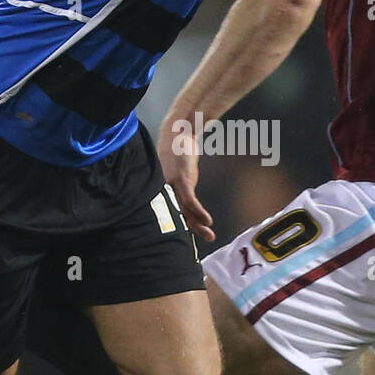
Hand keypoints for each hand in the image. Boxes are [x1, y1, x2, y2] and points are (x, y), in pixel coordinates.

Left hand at [157, 118, 215, 242]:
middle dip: (191, 229)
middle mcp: (166, 190)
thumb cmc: (178, 152)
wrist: (178, 132)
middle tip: (202, 242)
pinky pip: (190, 200)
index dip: (182, 225)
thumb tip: (187, 198)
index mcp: (165, 191)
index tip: (192, 236)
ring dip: (198, 225)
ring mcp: (173, 185)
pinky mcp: (181, 179)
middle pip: (178, 214)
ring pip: (185, 210)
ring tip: (210, 235)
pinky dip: (199, 211)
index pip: (173, 212)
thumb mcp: (180, 172)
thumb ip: (182, 186)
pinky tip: (208, 220)